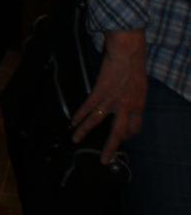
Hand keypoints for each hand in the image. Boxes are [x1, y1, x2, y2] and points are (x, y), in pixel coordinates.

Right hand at [71, 29, 146, 164]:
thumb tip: (129, 106)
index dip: (128, 135)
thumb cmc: (136, 66)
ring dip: (84, 131)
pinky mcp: (99, 91)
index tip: (123, 137)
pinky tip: (72, 121)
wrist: (128, 53)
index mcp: (138, 106)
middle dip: (110, 148)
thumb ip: (135, 99)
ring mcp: (111, 100)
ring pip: (96, 121)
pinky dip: (79, 114)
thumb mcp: (142, 86)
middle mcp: (126, 107)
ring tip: (75, 139)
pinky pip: (88, 106)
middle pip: (117, 133)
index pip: (134, 128)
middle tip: (104, 161)